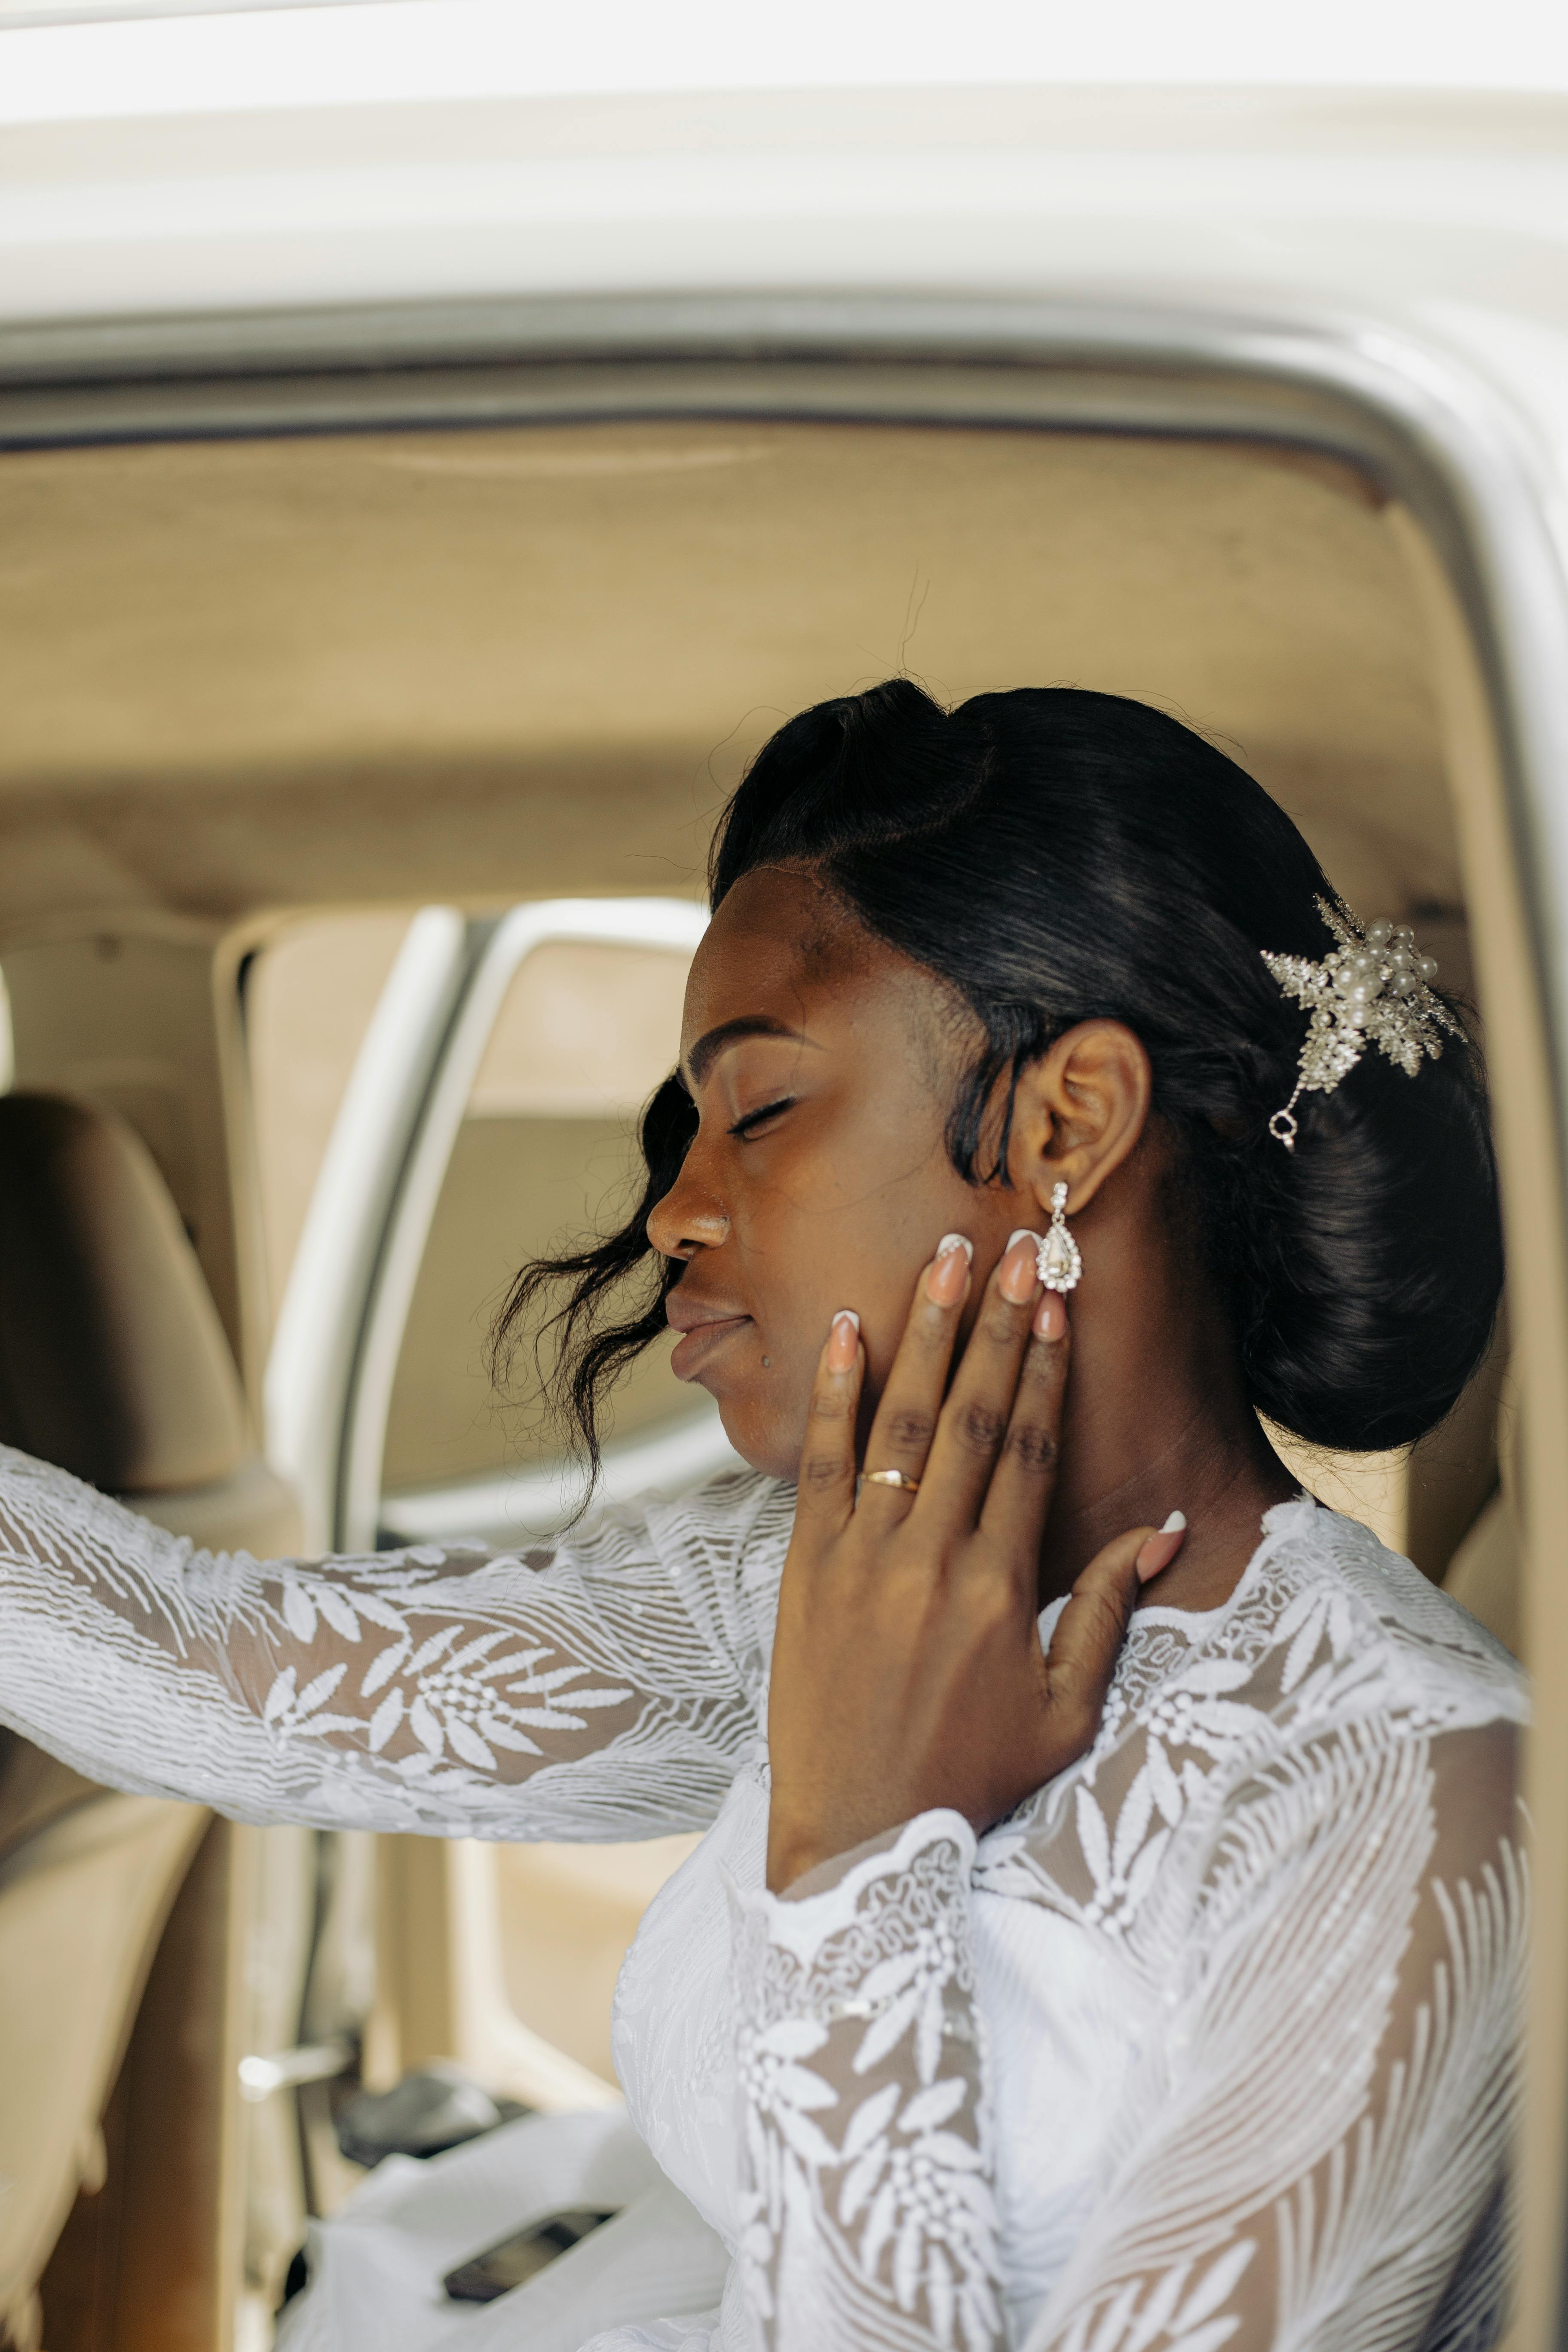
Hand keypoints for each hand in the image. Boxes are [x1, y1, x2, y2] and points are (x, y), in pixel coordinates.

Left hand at [766, 1229, 1185, 1892]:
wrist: (859, 1838)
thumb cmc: (970, 1779)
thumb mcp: (1066, 1711)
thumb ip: (1111, 1612)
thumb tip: (1169, 1531)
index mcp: (1001, 1588)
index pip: (1027, 1448)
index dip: (1044, 1368)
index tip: (1055, 1301)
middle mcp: (931, 1557)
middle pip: (969, 1414)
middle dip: (995, 1323)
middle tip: (1013, 1246)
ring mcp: (862, 1557)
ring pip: (898, 1420)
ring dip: (923, 1330)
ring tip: (943, 1256)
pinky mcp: (805, 1568)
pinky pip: (821, 1461)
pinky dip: (835, 1391)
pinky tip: (848, 1326)